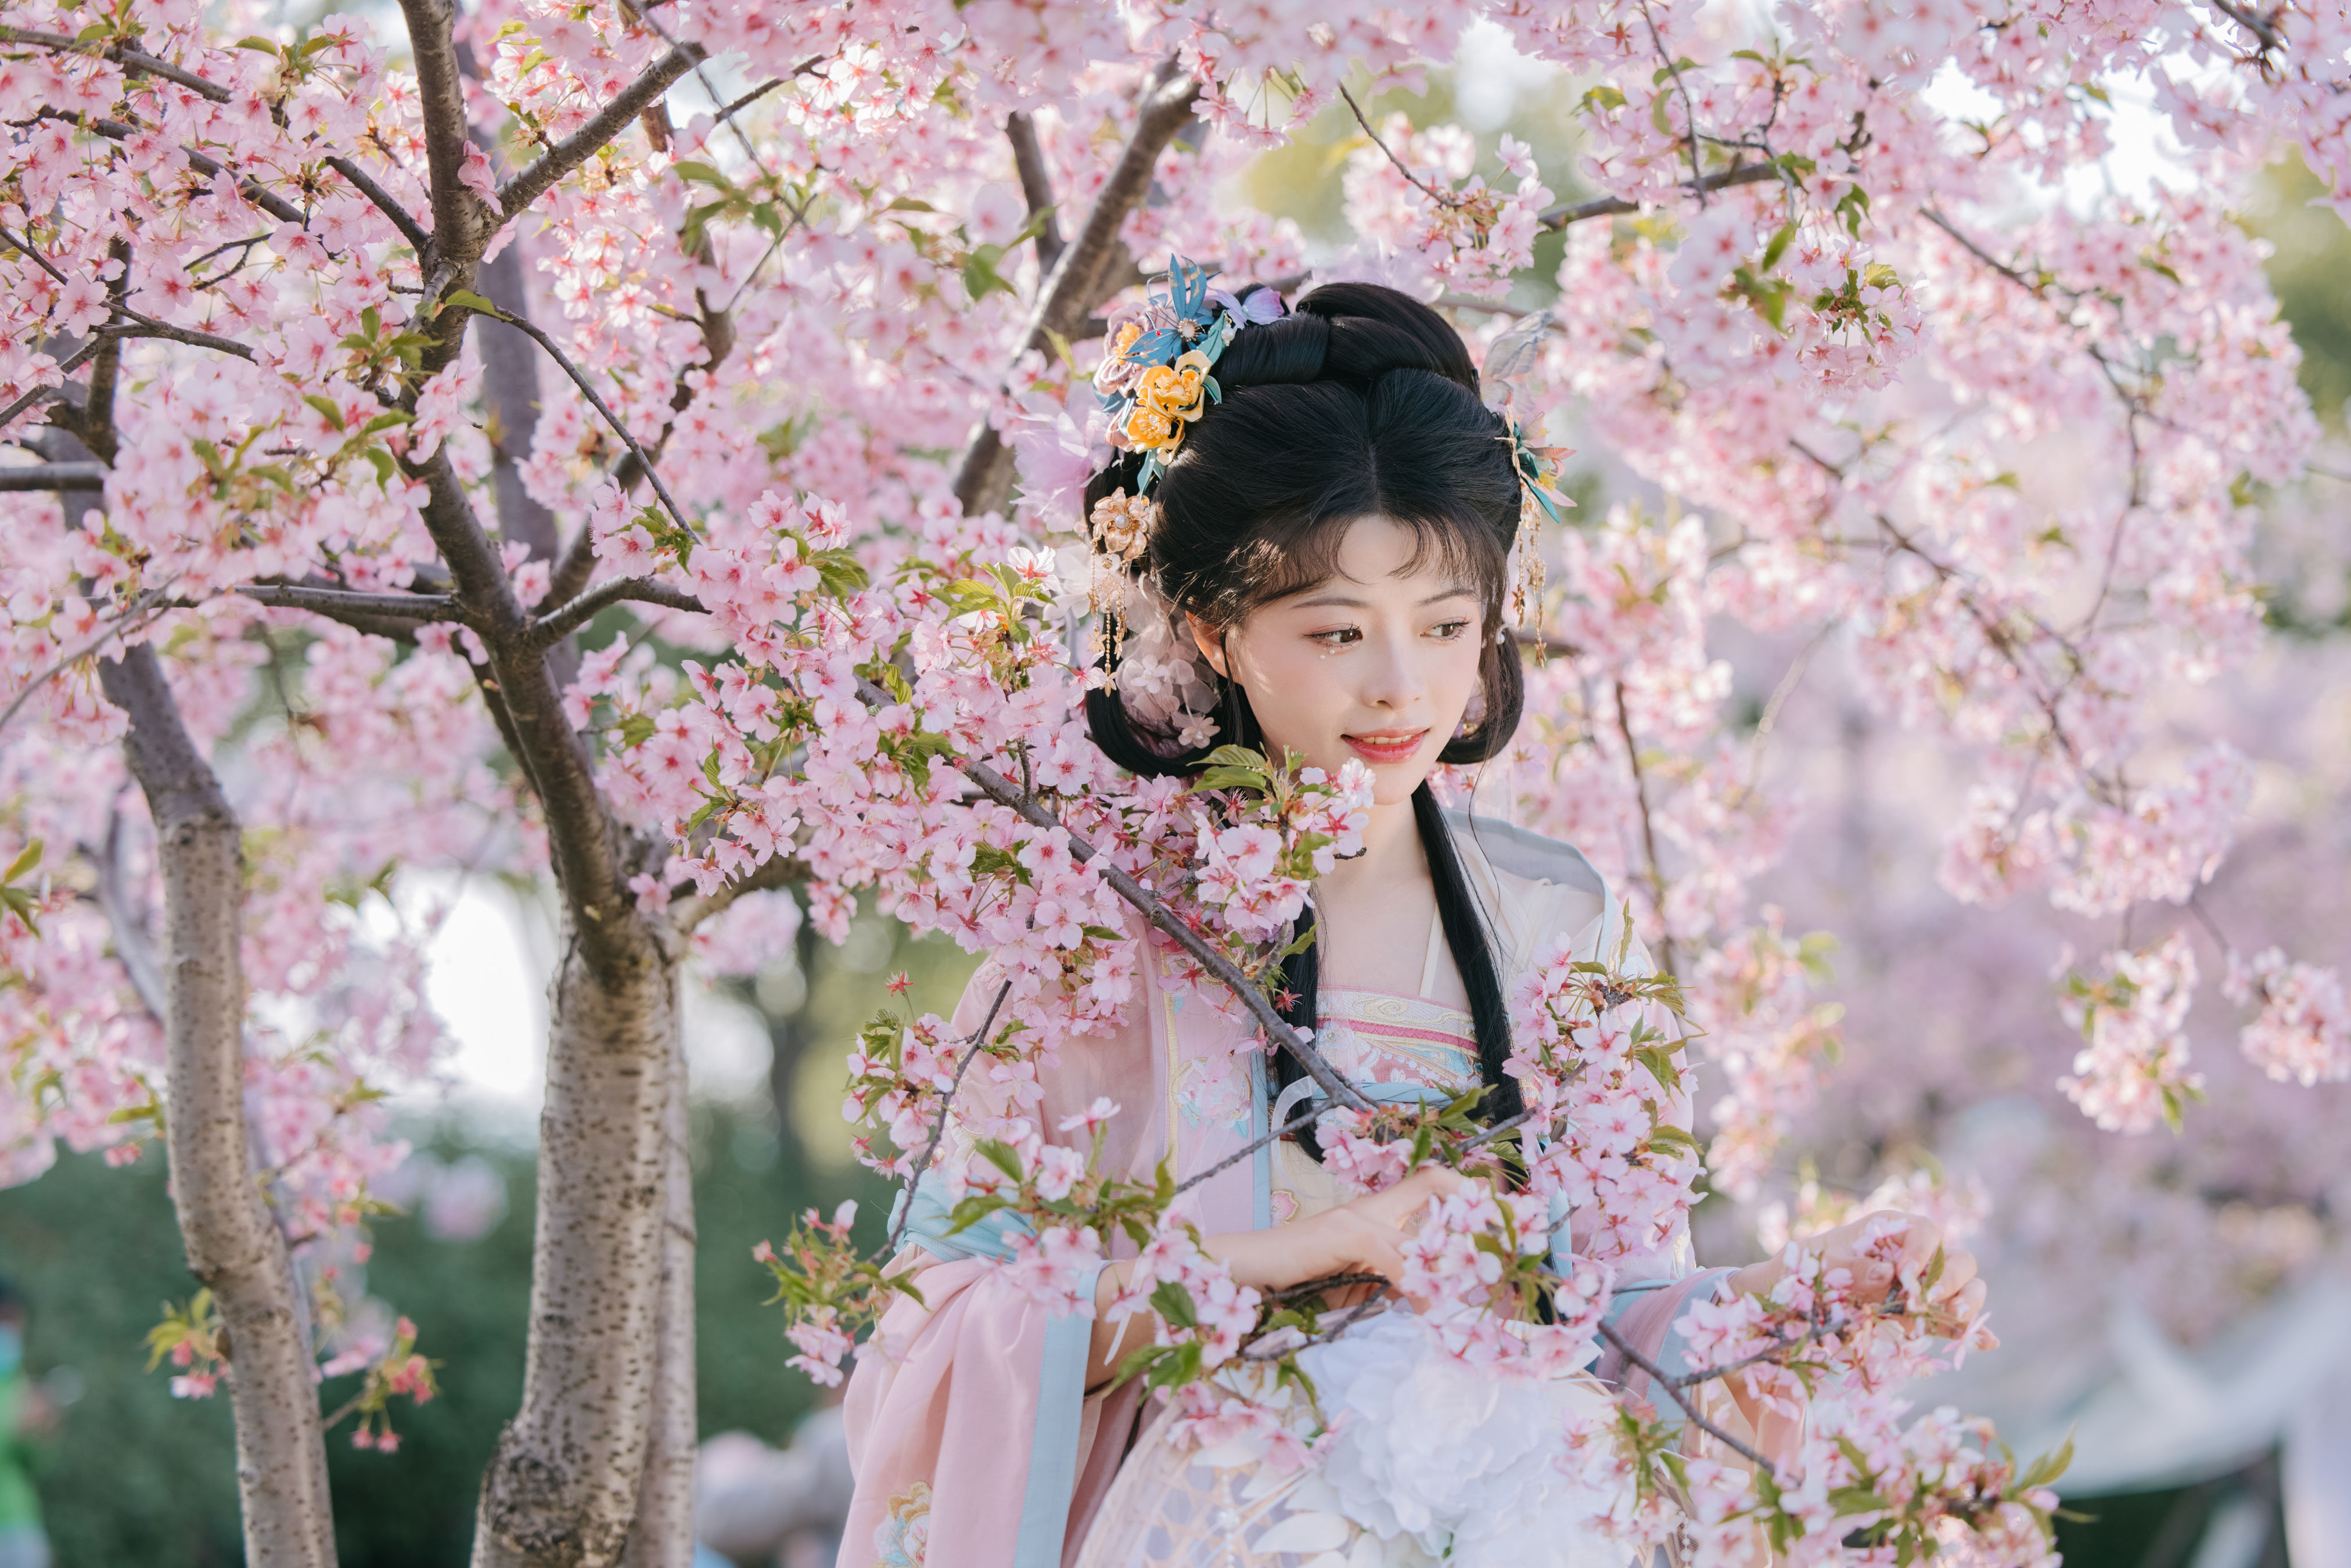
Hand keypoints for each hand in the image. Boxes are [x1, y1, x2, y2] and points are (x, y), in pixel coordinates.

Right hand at [1086, 1163, 1475, 1383]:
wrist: (1226, 1280)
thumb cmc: (1283, 1290)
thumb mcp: (1347, 1290)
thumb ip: (1383, 1286)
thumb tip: (1429, 1297)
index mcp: (1372, 1216)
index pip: (1434, 1184)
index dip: (1472, 1195)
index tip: (1504, 1228)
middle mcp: (1366, 1206)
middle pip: (1440, 1182)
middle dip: (1480, 1209)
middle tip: (1508, 1248)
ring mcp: (1352, 1216)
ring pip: (1423, 1221)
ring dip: (1454, 1257)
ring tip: (1472, 1292)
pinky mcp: (1337, 1235)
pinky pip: (1392, 1254)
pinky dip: (1416, 1281)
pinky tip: (1426, 1307)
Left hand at [1728, 1209, 1989, 1339]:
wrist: (1789, 1298)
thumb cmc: (1801, 1269)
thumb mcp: (1816, 1264)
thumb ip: (1850, 1268)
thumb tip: (1886, 1275)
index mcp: (1889, 1230)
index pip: (1926, 1230)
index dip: (1923, 1252)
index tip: (1905, 1277)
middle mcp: (1913, 1255)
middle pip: (1957, 1259)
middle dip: (1950, 1280)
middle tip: (1924, 1303)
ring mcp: (1921, 1286)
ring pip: (1965, 1287)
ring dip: (1967, 1302)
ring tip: (1956, 1320)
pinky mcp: (1921, 1316)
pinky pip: (1953, 1321)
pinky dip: (1972, 1330)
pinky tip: (1985, 1342)